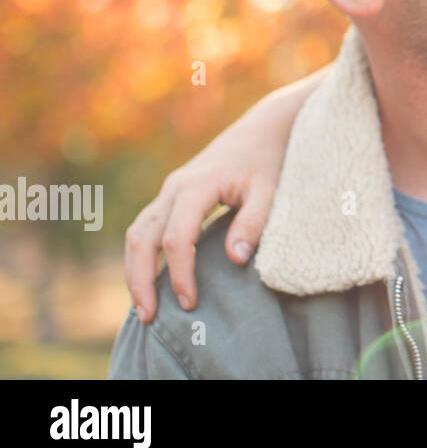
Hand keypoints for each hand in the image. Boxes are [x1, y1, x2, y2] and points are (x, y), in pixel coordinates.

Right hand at [123, 67, 325, 321]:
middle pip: (142, 238)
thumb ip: (254, 222)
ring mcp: (169, 191)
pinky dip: (141, 256)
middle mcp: (175, 187)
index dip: (180, 272)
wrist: (263, 130)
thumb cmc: (269, 162)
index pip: (177, 237)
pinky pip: (145, 228)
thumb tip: (236, 259)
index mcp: (197, 185)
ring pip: (137, 233)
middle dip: (140, 279)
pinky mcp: (172, 197)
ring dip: (134, 270)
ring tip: (143, 308)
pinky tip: (149, 282)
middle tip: (148, 317)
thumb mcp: (270, 190)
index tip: (191, 302)